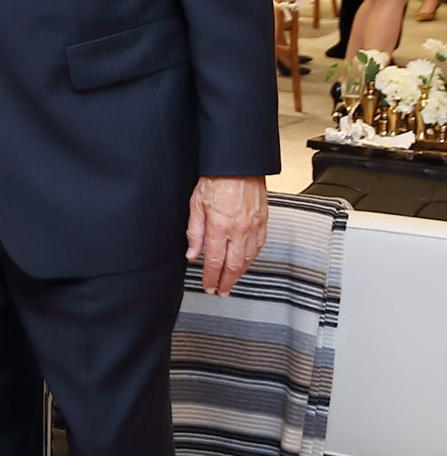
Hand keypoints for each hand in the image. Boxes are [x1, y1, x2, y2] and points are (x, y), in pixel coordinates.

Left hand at [185, 176, 267, 295]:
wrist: (238, 163)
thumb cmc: (216, 179)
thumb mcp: (196, 204)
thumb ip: (194, 232)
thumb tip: (192, 254)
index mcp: (220, 226)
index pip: (215, 261)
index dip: (211, 278)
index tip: (208, 287)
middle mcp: (239, 229)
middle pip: (233, 265)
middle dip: (226, 282)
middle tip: (221, 292)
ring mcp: (254, 226)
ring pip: (248, 258)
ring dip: (240, 273)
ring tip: (232, 281)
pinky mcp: (263, 220)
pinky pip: (259, 245)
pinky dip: (252, 258)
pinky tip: (246, 262)